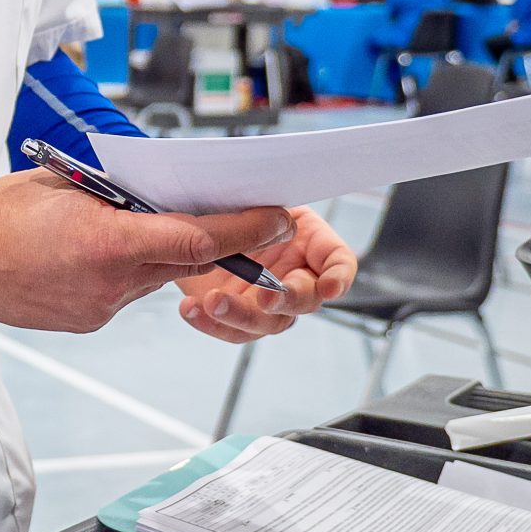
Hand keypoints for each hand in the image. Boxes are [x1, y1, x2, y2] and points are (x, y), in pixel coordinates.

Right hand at [0, 169, 291, 333]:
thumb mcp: (64, 184)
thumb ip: (118, 194)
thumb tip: (159, 194)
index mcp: (105, 241)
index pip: (196, 238)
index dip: (245, 230)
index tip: (277, 217)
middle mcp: (109, 283)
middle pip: (188, 262)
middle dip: (220, 242)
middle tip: (246, 220)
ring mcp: (98, 308)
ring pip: (157, 279)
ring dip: (163, 254)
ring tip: (132, 227)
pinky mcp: (87, 320)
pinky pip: (127, 293)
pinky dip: (127, 272)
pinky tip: (98, 254)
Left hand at [175, 205, 357, 343]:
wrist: (194, 222)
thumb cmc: (233, 207)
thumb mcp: (250, 203)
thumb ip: (263, 216)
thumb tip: (276, 224)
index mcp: (308, 243)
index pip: (338, 261)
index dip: (339, 276)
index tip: (329, 288)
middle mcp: (293, 276)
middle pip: (305, 300)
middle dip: (287, 300)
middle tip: (265, 296)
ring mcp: (267, 300)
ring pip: (267, 322)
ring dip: (241, 315)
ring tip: (212, 301)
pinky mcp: (237, 315)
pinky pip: (230, 328)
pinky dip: (210, 322)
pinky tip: (191, 309)